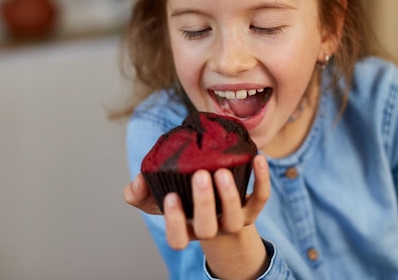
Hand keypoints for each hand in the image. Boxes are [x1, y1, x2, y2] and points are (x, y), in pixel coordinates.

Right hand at [124, 155, 270, 249]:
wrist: (218, 208)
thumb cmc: (184, 200)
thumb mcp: (159, 197)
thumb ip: (141, 191)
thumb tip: (136, 183)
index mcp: (187, 229)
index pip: (178, 238)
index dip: (175, 222)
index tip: (171, 197)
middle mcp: (211, 228)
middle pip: (208, 228)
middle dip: (204, 202)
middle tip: (200, 175)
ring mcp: (234, 220)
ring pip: (235, 217)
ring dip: (229, 194)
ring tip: (222, 171)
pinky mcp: (253, 208)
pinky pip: (260, 197)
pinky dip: (262, 179)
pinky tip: (258, 158)